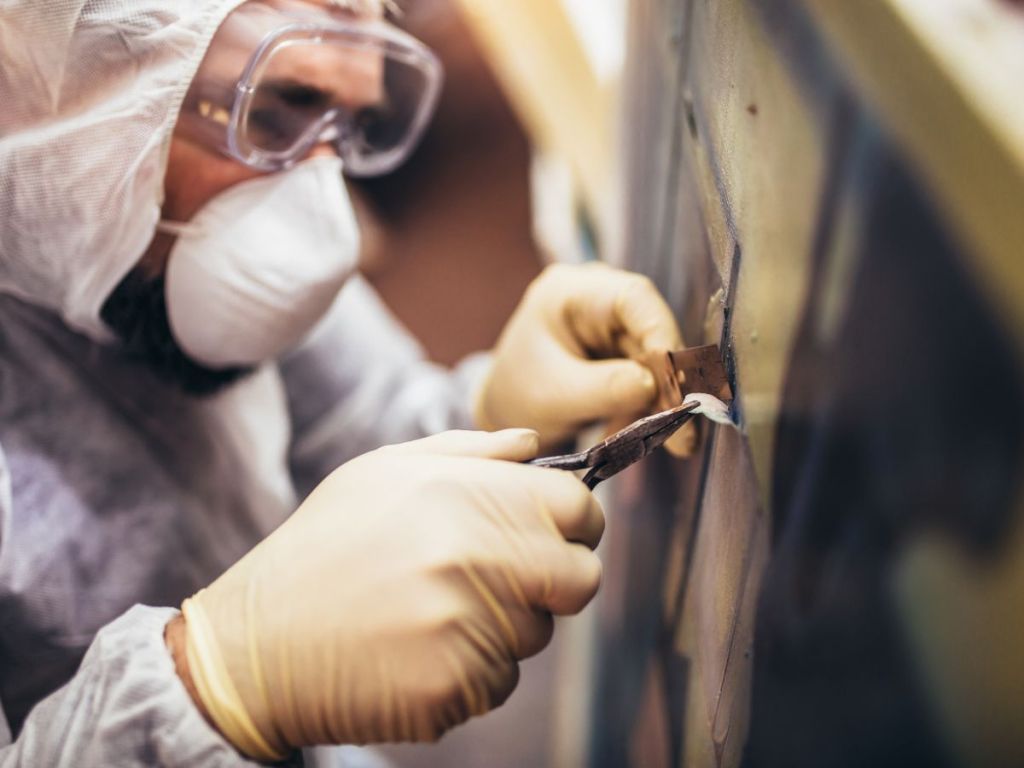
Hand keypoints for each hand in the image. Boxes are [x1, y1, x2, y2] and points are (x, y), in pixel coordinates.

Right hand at [176, 430, 603, 759]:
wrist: (255, 645)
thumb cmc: (325, 548)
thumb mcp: (384, 472)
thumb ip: (471, 451)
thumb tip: (534, 444)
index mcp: (464, 495)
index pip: (578, 508)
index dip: (574, 522)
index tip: (555, 533)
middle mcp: (474, 556)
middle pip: (578, 578)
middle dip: (552, 581)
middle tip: (501, 580)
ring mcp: (467, 626)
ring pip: (537, 633)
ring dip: (503, 626)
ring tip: (431, 612)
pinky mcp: (454, 686)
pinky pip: (501, 681)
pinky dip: (471, 672)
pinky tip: (416, 651)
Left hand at [475, 263, 695, 455]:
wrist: (506, 411)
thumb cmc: (518, 395)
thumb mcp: (553, 395)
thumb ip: (602, 388)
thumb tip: (654, 385)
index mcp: (572, 292)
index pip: (633, 298)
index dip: (662, 334)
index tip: (676, 379)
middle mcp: (600, 299)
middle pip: (651, 332)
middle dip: (669, 383)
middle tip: (684, 433)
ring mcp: (614, 325)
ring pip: (657, 359)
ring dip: (663, 403)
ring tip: (669, 445)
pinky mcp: (623, 352)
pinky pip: (651, 377)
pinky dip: (651, 408)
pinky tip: (641, 436)